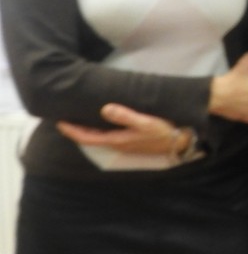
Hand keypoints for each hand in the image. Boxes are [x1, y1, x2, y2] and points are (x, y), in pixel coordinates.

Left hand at [57, 103, 186, 155]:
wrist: (181, 142)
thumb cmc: (164, 130)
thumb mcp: (145, 121)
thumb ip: (125, 115)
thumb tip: (104, 109)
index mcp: (117, 139)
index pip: (87, 137)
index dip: (72, 131)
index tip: (59, 122)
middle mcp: (118, 144)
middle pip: (91, 139)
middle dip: (77, 130)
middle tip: (66, 118)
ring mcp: (126, 144)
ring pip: (100, 138)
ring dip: (88, 130)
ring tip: (80, 119)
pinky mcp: (133, 141)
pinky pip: (109, 136)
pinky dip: (100, 130)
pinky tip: (102, 122)